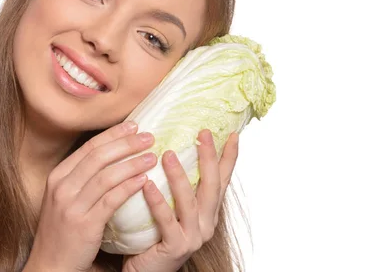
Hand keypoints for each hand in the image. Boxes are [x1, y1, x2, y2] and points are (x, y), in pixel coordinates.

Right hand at [24, 121, 156, 271]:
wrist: (50, 265)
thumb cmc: (63, 230)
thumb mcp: (64, 197)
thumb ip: (82, 177)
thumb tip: (111, 155)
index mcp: (58, 176)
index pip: (89, 147)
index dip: (113, 134)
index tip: (134, 125)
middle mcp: (62, 187)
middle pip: (98, 156)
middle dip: (126, 143)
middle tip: (149, 136)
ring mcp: (71, 205)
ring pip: (106, 176)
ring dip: (132, 163)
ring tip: (152, 157)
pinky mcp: (84, 224)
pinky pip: (111, 200)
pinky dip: (129, 187)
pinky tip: (144, 180)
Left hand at [121, 130, 238, 271]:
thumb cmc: (153, 236)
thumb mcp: (170, 207)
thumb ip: (174, 186)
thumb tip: (167, 147)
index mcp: (207, 212)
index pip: (221, 180)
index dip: (229, 158)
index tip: (233, 134)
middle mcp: (206, 223)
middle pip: (211, 186)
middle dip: (208, 158)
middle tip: (203, 133)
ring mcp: (194, 237)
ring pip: (190, 202)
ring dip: (179, 176)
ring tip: (167, 153)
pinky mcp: (176, 248)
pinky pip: (167, 222)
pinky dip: (158, 202)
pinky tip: (147, 185)